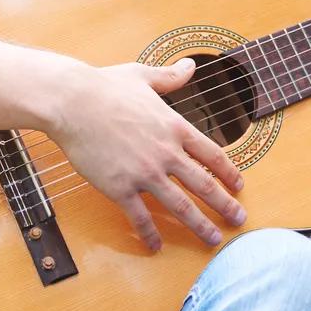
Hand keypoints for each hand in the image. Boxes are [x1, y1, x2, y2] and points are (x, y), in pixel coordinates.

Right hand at [47, 57, 245, 251]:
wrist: (71, 101)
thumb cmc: (105, 86)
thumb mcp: (144, 76)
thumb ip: (170, 76)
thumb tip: (189, 65)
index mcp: (175, 127)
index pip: (212, 155)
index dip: (229, 172)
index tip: (239, 186)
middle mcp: (166, 152)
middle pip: (204, 185)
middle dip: (225, 205)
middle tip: (239, 219)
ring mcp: (144, 172)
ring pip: (180, 206)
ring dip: (199, 225)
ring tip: (213, 240)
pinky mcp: (119, 187)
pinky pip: (139, 216)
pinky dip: (150, 233)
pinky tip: (157, 246)